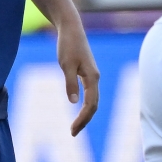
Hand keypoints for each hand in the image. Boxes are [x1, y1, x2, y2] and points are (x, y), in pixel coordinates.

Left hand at [56, 20, 100, 135]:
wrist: (71, 28)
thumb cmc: (68, 45)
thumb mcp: (66, 65)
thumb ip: (70, 83)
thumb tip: (74, 102)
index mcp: (92, 77)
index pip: (91, 104)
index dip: (83, 119)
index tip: (72, 130)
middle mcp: (95, 77)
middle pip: (94, 105)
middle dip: (85, 120)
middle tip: (72, 133)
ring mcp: (92, 75)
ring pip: (93, 99)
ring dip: (85, 114)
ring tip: (75, 126)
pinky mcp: (87, 73)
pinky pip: (90, 93)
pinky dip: (85, 105)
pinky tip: (78, 109)